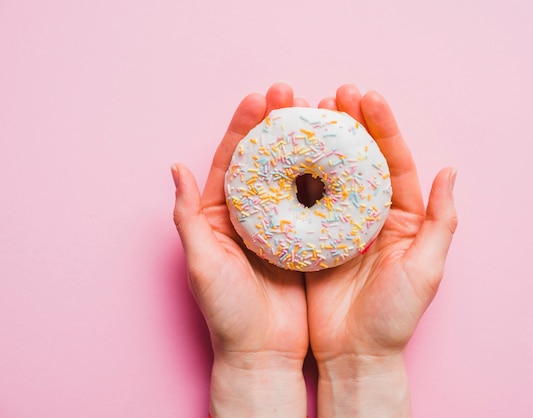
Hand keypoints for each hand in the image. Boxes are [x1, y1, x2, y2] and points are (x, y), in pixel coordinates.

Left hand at [172, 83, 310, 416]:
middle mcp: (252, 215)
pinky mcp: (308, 242)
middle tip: (294, 95)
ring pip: (295, 176)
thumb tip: (176, 168)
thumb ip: (187, 217)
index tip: (260, 98)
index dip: (244, 128)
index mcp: (221, 216)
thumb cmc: (227, 313)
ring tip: (322, 116)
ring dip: (307, 146)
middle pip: (266, 160)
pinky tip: (341, 158)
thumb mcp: (202, 264)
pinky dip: (328, 180)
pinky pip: (318, 203)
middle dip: (278, 125)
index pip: (232, 161)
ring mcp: (282, 227)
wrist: (263, 354)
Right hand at [305, 85, 457, 416]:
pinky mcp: (311, 239)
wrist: (355, 355)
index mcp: (402, 217)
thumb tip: (449, 171)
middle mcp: (369, 215)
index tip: (366, 97)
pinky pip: (303, 200)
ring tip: (307, 112)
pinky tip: (285, 153)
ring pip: (328, 174)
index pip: (393, 162)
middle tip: (333, 94)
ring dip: (319, 143)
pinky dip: (295, 175)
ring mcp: (338, 225)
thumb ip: (442, 221)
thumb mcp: (427, 270)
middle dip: (348, 124)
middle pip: (358, 160)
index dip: (381, 128)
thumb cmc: (394, 317)